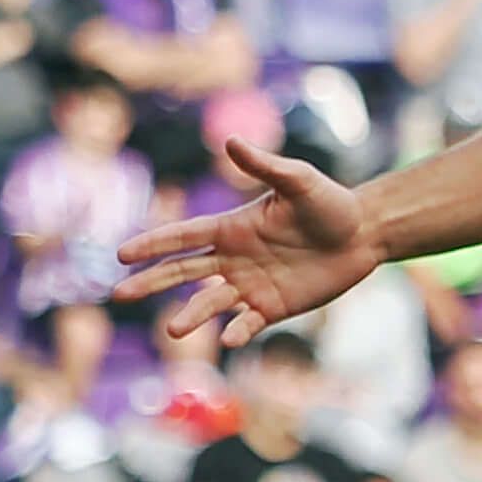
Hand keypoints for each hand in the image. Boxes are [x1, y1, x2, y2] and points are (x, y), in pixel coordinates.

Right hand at [114, 137, 379, 345]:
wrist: (364, 234)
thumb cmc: (330, 203)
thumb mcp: (298, 181)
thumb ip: (265, 166)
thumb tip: (230, 141)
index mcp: (231, 227)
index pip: (183, 236)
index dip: (153, 244)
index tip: (121, 254)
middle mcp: (233, 258)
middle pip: (183, 272)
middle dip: (151, 282)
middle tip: (118, 294)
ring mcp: (250, 285)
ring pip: (210, 302)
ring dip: (191, 316)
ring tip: (173, 331)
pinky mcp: (273, 308)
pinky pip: (248, 323)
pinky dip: (237, 332)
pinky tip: (228, 341)